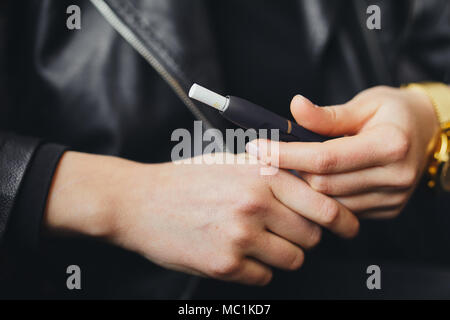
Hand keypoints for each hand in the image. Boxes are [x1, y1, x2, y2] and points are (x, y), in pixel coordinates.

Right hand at [44, 151, 357, 285]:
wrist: (140, 201)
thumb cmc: (187, 179)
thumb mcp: (232, 162)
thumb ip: (273, 171)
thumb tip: (312, 184)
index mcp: (263, 175)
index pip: (325, 205)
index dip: (343, 220)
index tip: (348, 228)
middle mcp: (256, 204)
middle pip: (312, 236)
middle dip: (306, 237)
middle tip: (288, 232)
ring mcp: (240, 236)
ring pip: (293, 259)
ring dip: (283, 254)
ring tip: (259, 242)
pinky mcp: (225, 264)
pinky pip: (264, 276)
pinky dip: (257, 268)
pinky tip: (237, 253)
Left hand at [247, 86, 439, 218]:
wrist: (426, 132)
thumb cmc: (394, 113)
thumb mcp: (364, 103)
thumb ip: (327, 115)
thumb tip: (295, 107)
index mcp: (389, 144)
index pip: (325, 158)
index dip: (286, 155)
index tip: (258, 148)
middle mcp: (394, 176)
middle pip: (324, 185)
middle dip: (291, 172)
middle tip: (268, 156)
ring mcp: (392, 198)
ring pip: (330, 202)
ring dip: (305, 187)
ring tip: (289, 167)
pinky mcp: (387, 209)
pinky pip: (343, 209)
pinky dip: (324, 197)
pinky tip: (315, 180)